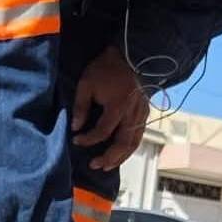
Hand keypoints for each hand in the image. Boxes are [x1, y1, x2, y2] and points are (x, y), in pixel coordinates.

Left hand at [71, 45, 149, 171]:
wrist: (131, 55)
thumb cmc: (106, 68)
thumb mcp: (87, 83)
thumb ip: (81, 106)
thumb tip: (76, 127)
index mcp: (118, 106)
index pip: (103, 131)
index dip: (88, 139)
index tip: (76, 140)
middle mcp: (132, 113)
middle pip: (122, 143)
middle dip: (108, 158)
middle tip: (94, 165)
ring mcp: (141, 114)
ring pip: (134, 143)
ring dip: (120, 157)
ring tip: (107, 166)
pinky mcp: (145, 113)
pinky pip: (139, 136)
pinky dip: (129, 148)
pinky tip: (120, 153)